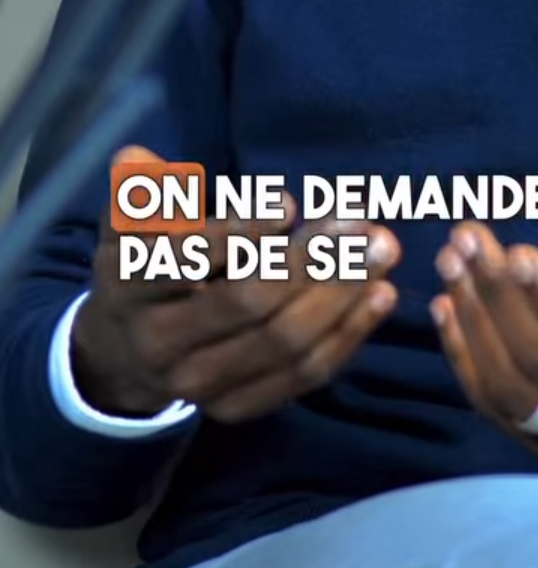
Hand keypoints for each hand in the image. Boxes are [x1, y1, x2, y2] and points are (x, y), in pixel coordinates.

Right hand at [71, 143, 401, 423]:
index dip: (239, 231)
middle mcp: (159, 344)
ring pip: (284, 343)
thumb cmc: (147, 260)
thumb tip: (141, 159)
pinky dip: (347, 334)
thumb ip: (145, 189)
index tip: (289, 202)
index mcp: (128, 286)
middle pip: (248, 303)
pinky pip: (302, 375)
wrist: (126, 349)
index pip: (187, 259)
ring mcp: (198, 386)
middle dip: (311, 259)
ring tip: (381, 249)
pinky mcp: (235, 407)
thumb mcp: (130, 221)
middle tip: (359, 220)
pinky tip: (379, 295)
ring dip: (342, 294)